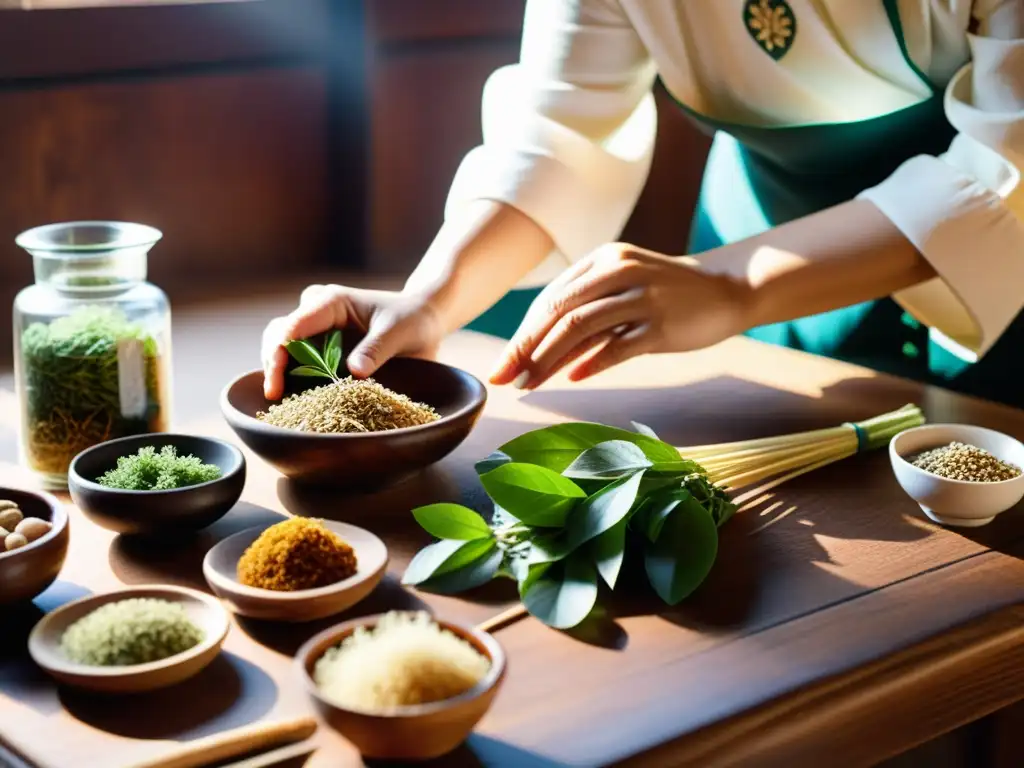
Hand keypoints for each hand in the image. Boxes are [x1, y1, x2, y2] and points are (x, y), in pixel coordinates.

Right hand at [261, 285, 444, 398]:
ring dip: (280, 373)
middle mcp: (316, 314)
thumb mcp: (399, 331)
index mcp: (331, 302)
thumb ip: (376, 348)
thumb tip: (354, 371)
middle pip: (279, 335)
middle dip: (273, 362)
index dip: (281, 349)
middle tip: (275, 393)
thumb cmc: (411, 319)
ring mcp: (316, 332)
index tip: (277, 375)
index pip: (295, 324)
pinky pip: (299, 366)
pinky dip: (294, 381)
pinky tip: (294, 400)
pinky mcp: (321, 351)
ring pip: (282, 349)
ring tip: (281, 399)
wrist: (422, 321)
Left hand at [488, 243, 750, 389]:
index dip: (522, 334)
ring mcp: (641, 296)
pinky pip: (618, 345)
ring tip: (529, 384)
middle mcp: (618, 271)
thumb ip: (586, 317)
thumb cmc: (664, 296)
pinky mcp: (662, 323)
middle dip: (525, 348)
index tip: (503, 364)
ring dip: (549, 359)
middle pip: (558, 311)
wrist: (726, 290)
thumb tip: (540, 356)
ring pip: (581, 327)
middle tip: (502, 378)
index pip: (550, 300)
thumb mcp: (622, 294)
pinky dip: (591, 363)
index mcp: (602, 260)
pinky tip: (572, 379)